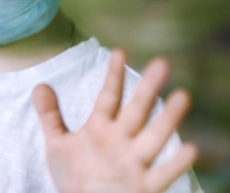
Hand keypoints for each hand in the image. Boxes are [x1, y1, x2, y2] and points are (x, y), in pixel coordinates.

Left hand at [32, 50, 197, 192]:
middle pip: (136, 110)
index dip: (113, 75)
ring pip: (154, 137)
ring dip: (167, 119)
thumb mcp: (58, 145)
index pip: (109, 97)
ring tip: (182, 96)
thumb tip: (38, 85)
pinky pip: (161, 175)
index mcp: (101, 129)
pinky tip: (191, 148)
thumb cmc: (75, 177)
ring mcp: (134, 163)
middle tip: (162, 62)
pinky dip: (175, 164)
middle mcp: (121, 141)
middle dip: (147, 88)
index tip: (119, 51)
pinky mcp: (143, 187)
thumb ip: (50, 116)